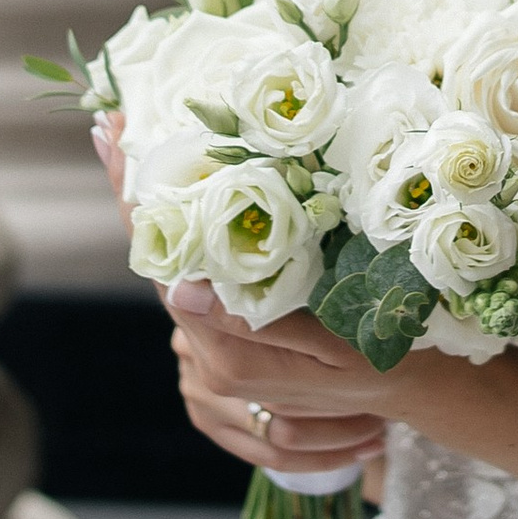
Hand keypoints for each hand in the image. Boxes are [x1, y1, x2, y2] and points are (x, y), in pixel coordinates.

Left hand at [97, 113, 394, 475]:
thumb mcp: (335, 345)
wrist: (405, 392)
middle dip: (136, 192)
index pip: (164, 263)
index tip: (112, 136)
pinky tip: (181, 204)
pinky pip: (190, 290)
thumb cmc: (383, 361)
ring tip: (139, 148)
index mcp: (226, 355)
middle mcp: (205, 359)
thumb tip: (181, 288)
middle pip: (156, 259)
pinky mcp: (221, 355)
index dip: (134, 199)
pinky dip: (178, 243)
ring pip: (172, 272)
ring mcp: (208, 360)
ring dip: (156, 215)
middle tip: (116, 125)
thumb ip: (257, 323)